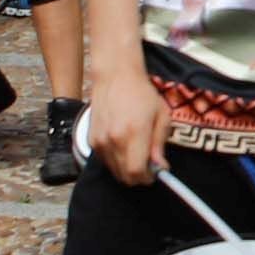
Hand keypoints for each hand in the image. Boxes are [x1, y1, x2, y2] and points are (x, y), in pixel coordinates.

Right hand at [83, 62, 165, 189]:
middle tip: (149, 165)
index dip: (148, 178)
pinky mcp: (92, 140)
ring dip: (128, 169)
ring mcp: (100, 141)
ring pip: (115, 172)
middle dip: (139, 176)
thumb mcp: (161, 115)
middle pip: (125, 177)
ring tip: (137, 152)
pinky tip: (124, 146)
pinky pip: (106, 162)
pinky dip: (117, 161)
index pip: (136, 172)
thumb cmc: (142, 94)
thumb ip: (159, 144)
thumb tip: (160, 167)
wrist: (115, 77)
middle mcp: (113, 139)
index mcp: (133, 132)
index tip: (156, 173)